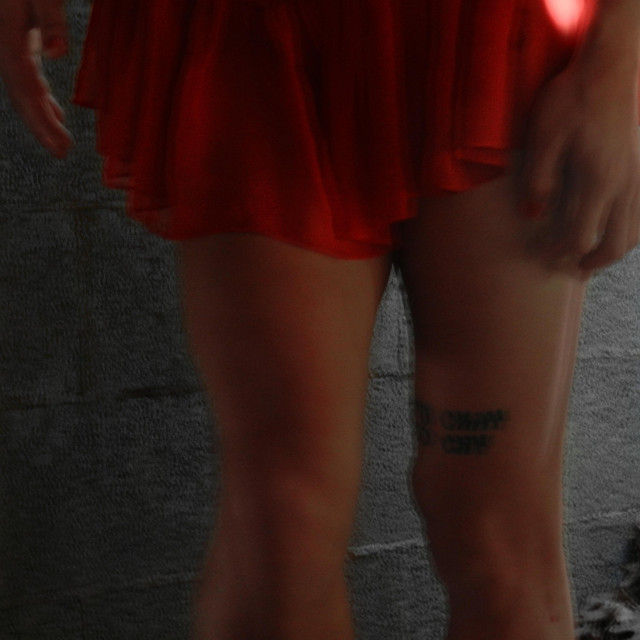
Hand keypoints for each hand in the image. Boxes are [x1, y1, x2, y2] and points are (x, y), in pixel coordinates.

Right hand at [0, 0, 72, 158]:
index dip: (41, 121)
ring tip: (61, 143)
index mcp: (9, 40)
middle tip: (62, 153)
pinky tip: (56, 111)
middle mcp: (6, 47)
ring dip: (43, 116)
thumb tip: (57, 53)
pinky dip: (42, 97)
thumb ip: (49, 17)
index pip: (27, 91)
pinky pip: (29, 76)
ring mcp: (11, 44)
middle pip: (23, 96)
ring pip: (26, 89)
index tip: (59, 146)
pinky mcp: (19, 39)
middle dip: (42, 127)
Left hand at [517, 54, 639, 272]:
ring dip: (613, 250)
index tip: (542, 257)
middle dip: (592, 262)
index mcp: (600, 180)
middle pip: (617, 243)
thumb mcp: (544, 137)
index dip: (560, 253)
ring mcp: (639, 176)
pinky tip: (612, 229)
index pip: (580, 236)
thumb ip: (538, 179)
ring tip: (591, 258)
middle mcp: (626, 184)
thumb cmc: (573, 99)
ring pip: (635, 230)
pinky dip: (628, 230)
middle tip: (571, 271)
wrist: (610, 66)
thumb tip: (532, 215)